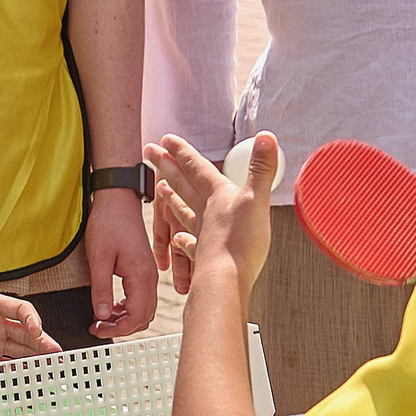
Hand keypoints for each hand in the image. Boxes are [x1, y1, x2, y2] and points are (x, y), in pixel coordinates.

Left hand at [0, 286, 58, 367]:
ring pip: (19, 353)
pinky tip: (28, 381)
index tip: (36, 330)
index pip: (20, 311)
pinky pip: (3, 369)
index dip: (31, 319)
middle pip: (26, 334)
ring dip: (35, 360)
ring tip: (50, 369)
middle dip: (42, 343)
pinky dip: (16, 375)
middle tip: (55, 353)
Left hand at [84, 189, 158, 337]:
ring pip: (144, 309)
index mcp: (141, 275)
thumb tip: (101, 315)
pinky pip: (142, 297)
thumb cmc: (108, 222)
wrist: (118, 198)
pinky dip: (128, 307)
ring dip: (125, 318)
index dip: (117, 329)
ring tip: (102, 317)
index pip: (136, 316)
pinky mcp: (144, 269)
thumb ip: (101, 289)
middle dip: (121, 327)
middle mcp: (150, 277)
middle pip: (144, 317)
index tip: (98, 329)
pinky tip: (111, 305)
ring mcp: (149, 273)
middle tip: (97, 327)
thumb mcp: (98, 257)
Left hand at [147, 134, 277, 296]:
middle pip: (182, 183)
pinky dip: (182, 240)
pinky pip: (189, 244)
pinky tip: (177, 239)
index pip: (196, 167)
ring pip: (182, 210)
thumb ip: (261, 168)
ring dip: (171, 197)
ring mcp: (202, 233)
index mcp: (216, 195)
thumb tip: (267, 136)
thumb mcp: (256, 199)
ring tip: (159, 188)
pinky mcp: (204, 255)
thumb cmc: (241, 241)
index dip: (182, 152)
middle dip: (166, 165)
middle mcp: (205, 211)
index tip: (165, 138)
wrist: (226, 279)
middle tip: (148, 151)